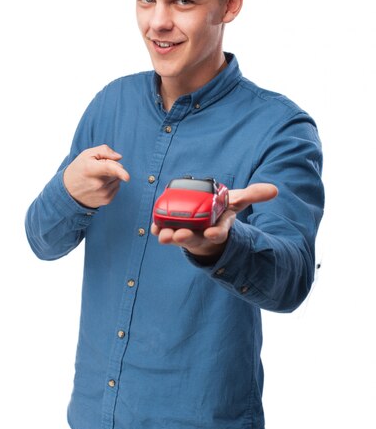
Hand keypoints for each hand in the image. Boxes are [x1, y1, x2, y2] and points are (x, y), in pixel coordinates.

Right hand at [63, 144, 129, 207]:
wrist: (68, 192)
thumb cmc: (79, 169)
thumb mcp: (86, 155)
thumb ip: (103, 151)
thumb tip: (119, 157)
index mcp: (90, 169)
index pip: (108, 169)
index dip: (120, 172)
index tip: (127, 177)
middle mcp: (97, 183)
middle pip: (116, 171)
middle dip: (110, 167)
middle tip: (97, 170)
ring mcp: (102, 193)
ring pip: (117, 179)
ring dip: (111, 177)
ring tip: (96, 178)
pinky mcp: (106, 200)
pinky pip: (117, 187)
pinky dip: (111, 184)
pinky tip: (99, 186)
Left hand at [151, 183, 277, 259]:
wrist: (206, 223)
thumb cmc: (221, 212)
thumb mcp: (237, 202)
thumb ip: (253, 195)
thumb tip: (275, 190)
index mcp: (219, 227)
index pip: (219, 232)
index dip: (216, 233)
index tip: (211, 233)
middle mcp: (202, 233)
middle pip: (195, 237)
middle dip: (187, 237)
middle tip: (181, 235)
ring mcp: (187, 233)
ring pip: (178, 237)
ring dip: (170, 237)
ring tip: (163, 235)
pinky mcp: (174, 230)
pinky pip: (165, 231)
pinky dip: (159, 229)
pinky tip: (154, 227)